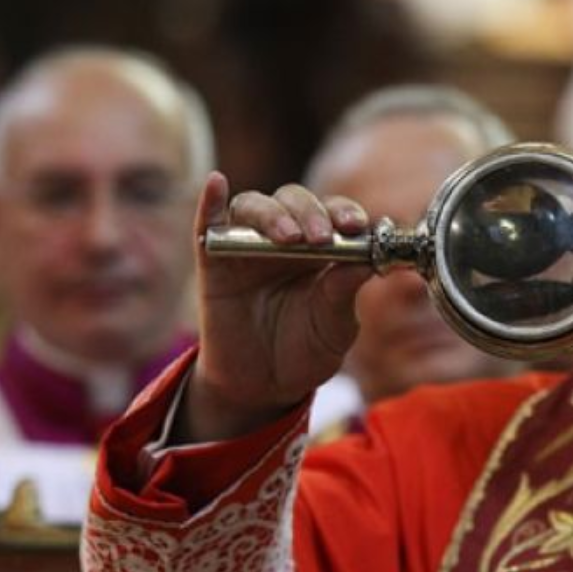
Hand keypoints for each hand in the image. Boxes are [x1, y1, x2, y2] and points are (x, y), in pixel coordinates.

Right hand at [178, 173, 371, 441]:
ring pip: (254, 207)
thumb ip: (343, 293)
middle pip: (295, 200)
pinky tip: (216, 183)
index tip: (357, 227)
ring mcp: (248, 247)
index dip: (345, 213)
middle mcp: (286, 239)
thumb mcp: (334, 327)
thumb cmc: (306, 351)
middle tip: (321, 238)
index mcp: (323, 248)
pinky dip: (210, 202)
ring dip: (272, 214)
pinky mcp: (214, 264)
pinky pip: (207, 226)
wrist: (265, 387)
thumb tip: (365, 260)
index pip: (334, 213)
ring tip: (288, 238)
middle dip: (311, 213)